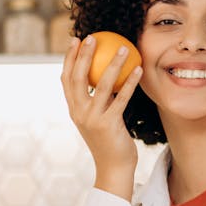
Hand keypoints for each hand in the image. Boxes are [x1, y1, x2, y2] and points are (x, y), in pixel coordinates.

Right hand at [62, 36, 141, 196]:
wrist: (114, 168)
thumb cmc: (110, 141)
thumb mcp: (98, 119)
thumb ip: (96, 102)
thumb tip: (104, 78)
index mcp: (74, 110)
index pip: (66, 79)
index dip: (69, 58)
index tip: (76, 40)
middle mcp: (79, 112)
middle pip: (79, 77)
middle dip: (84, 54)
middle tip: (93, 37)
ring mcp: (92, 119)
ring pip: (102, 85)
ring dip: (113, 63)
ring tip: (122, 48)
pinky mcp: (109, 124)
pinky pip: (121, 98)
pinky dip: (130, 82)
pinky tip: (139, 69)